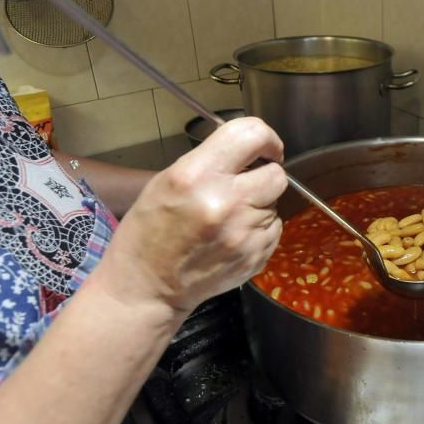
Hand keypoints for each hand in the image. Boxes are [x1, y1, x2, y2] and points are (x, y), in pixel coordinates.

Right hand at [92, 117, 286, 316]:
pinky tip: (233, 236)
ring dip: (259, 204)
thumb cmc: (149, 230)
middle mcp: (226, 202)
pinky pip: (273, 229)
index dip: (266, 138)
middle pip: (276, 175)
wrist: (147, 287)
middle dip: (265, 175)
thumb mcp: (167, 180)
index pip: (252, 136)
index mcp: (198, 175)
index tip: (266, 148)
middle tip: (246, 184)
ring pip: (275, 203)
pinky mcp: (256, 256)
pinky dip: (259, 229)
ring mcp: (244, 233)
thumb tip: (248, 152)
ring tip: (230, 216)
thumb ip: (210, 161)